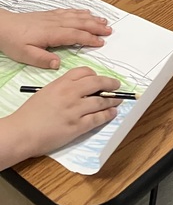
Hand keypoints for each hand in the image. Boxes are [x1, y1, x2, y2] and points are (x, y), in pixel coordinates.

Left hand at [0, 9, 111, 68]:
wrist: (3, 25)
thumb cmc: (13, 41)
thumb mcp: (25, 55)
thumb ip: (43, 60)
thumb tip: (58, 64)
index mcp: (52, 34)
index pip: (76, 35)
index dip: (90, 39)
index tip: (101, 42)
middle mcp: (56, 23)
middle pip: (81, 23)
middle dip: (96, 27)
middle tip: (110, 31)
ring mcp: (54, 17)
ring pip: (77, 16)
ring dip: (92, 18)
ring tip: (104, 21)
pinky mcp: (50, 14)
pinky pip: (70, 11)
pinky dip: (81, 12)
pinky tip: (86, 13)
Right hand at [1, 69, 122, 165]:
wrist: (21, 132)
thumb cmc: (29, 114)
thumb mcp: (46, 92)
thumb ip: (62, 87)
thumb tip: (78, 88)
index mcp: (61, 83)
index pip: (85, 72)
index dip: (95, 74)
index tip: (99, 78)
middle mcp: (71, 93)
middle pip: (98, 83)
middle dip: (110, 84)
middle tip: (116, 86)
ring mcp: (75, 110)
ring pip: (101, 101)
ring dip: (112, 100)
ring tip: (118, 100)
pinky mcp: (77, 126)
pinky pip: (97, 118)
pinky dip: (107, 115)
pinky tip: (112, 113)